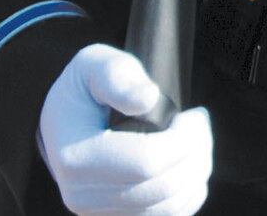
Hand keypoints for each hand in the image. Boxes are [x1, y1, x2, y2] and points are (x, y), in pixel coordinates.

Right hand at [38, 44, 211, 215]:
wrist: (65, 120)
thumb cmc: (84, 88)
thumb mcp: (95, 65)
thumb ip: (119, 75)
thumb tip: (147, 99)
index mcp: (77, 158)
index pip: (146, 162)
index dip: (184, 139)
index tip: (193, 115)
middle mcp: (82, 195)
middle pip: (162, 188)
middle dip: (197, 154)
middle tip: (201, 123)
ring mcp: (97, 212)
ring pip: (167, 208)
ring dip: (197, 174)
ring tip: (198, 141)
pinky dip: (187, 196)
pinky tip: (191, 166)